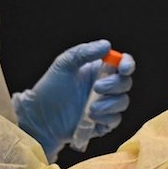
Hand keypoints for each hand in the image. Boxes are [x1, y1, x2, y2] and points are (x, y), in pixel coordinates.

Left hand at [12, 40, 134, 161]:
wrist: (40, 118)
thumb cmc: (50, 88)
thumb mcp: (63, 64)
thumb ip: (84, 52)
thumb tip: (107, 45)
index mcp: (98, 70)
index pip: (122, 64)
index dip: (127, 64)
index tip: (123, 68)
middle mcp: (104, 87)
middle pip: (125, 83)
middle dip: (115, 85)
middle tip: (96, 87)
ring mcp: (104, 105)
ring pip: (122, 102)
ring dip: (110, 104)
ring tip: (91, 108)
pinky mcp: (102, 123)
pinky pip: (115, 120)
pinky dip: (107, 118)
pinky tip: (92, 117)